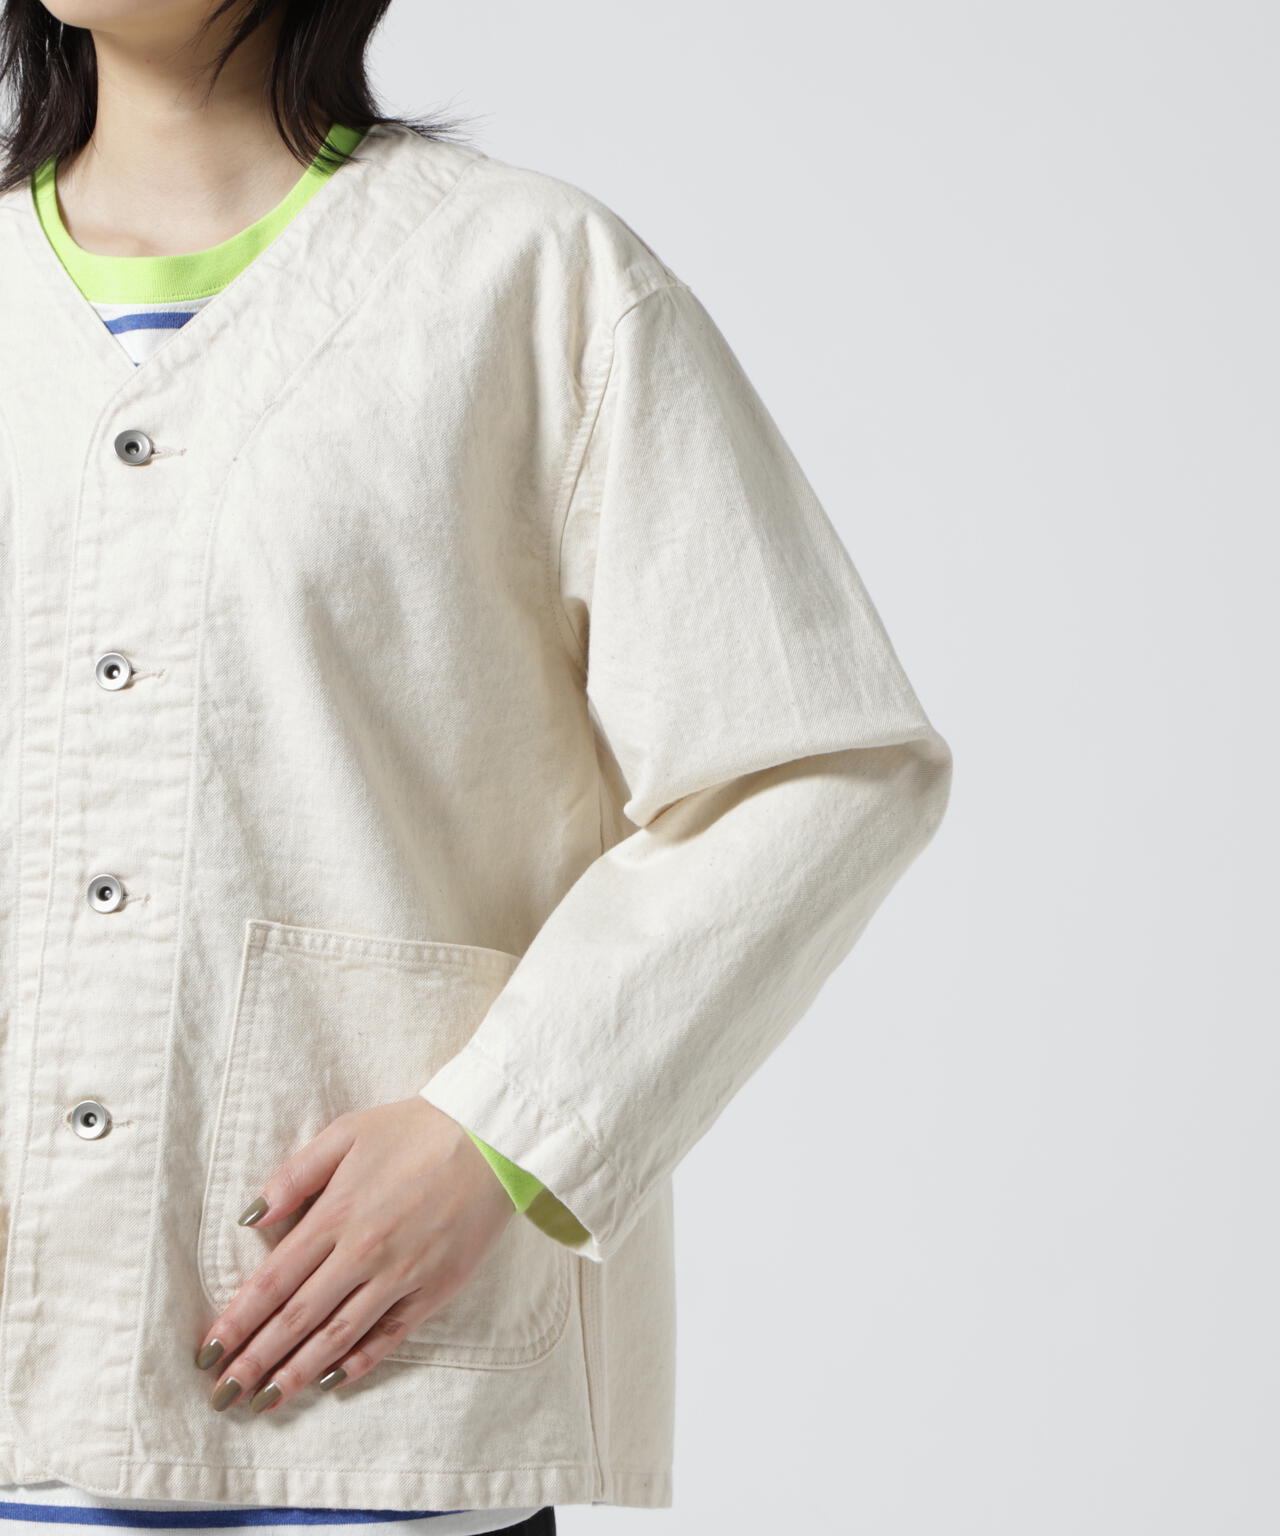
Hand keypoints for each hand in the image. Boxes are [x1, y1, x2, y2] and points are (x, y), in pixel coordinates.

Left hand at [193, 1096, 516, 1412]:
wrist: (492, 1138)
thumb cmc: (415, 1129)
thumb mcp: (347, 1132)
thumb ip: (296, 1176)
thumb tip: (250, 1216)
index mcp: (336, 1215)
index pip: (272, 1281)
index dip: (237, 1321)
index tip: (208, 1352)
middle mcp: (363, 1253)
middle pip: (297, 1318)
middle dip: (254, 1360)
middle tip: (223, 1395)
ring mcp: (401, 1277)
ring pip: (338, 1336)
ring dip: (296, 1373)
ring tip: (264, 1400)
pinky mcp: (435, 1290)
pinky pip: (391, 1336)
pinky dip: (360, 1363)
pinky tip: (332, 1383)